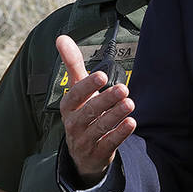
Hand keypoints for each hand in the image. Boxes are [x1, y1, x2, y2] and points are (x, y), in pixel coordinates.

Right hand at [56, 34, 136, 184]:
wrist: (84, 154)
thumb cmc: (83, 113)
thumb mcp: (78, 91)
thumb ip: (73, 65)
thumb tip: (61, 37)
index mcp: (69, 108)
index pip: (74, 96)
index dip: (87, 86)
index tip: (102, 75)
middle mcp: (74, 125)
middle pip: (88, 112)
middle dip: (105, 100)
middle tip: (123, 88)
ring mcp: (85, 141)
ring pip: (99, 127)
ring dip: (115, 115)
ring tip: (130, 103)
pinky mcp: (98, 154)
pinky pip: (108, 144)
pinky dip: (119, 134)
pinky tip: (131, 123)